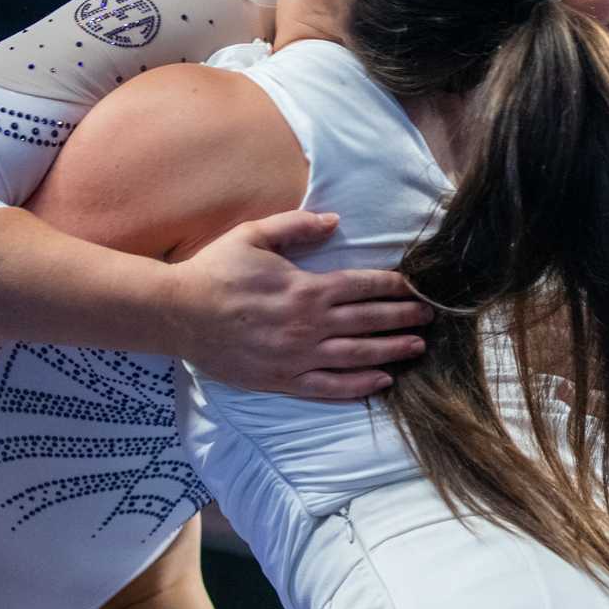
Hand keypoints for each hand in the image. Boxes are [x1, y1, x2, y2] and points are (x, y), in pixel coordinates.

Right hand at [166, 210, 430, 400]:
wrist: (178, 313)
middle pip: (369, 322)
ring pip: (357, 356)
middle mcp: (309, 325)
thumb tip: (334, 221)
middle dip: (403, 318)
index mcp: (306, 288)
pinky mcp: (283, 380)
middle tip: (430, 318)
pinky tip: (380, 382)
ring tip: (417, 348)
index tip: (417, 288)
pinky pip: (329, 387)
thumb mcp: (254, 235)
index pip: (363, 287)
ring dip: (391, 351)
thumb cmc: (216, 271)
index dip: (394, 287)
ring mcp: (297, 356)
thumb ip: (296, 227)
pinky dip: (358, 386)